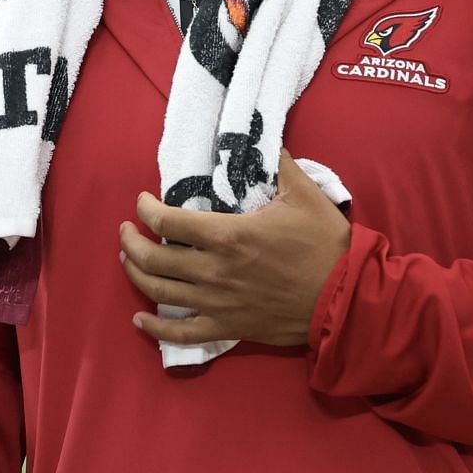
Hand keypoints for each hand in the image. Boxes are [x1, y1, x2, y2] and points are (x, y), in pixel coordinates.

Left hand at [119, 151, 351, 348]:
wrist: (346, 298)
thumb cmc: (325, 245)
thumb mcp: (305, 194)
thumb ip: (280, 164)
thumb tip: (265, 140)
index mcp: (228, 235)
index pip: (168, 222)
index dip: (147, 209)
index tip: (142, 201)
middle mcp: (214, 270)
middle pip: (154, 258)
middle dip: (131, 242)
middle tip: (127, 230)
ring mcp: (217, 303)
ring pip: (159, 292)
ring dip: (136, 275)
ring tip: (128, 261)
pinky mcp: (227, 327)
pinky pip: (182, 332)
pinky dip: (156, 328)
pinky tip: (140, 320)